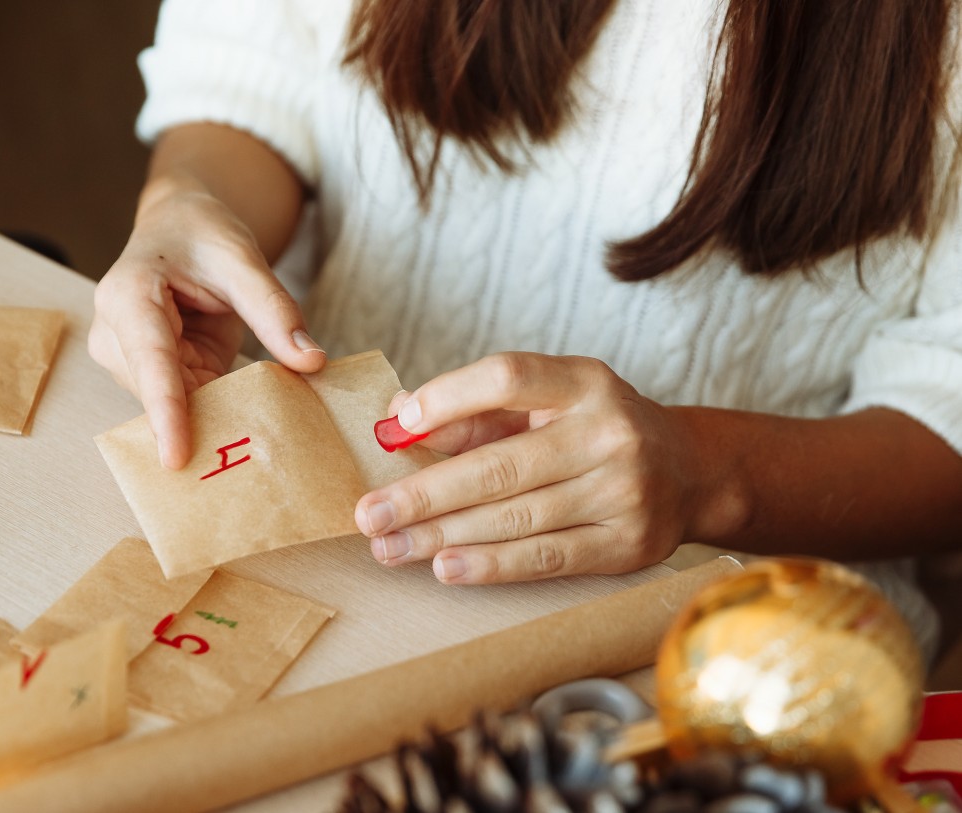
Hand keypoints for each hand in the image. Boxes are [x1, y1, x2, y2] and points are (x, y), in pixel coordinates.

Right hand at [88, 170, 325, 467]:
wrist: (178, 226)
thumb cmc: (201, 234)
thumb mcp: (243, 259)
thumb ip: (275, 310)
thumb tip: (311, 360)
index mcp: (128, 295)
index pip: (150, 361)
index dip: (165, 411)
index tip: (176, 457)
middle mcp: (114, 332)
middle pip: (160, 391)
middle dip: (204, 420)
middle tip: (255, 450)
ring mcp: (127, 358)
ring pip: (174, 404)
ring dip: (213, 414)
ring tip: (256, 425)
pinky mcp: (149, 374)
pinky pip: (185, 403)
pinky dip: (215, 408)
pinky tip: (244, 415)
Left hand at [354, 353, 712, 582]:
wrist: (690, 471)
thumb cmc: (594, 428)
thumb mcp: (547, 401)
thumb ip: (475, 410)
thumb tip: (399, 420)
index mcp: (583, 382)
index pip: (508, 377)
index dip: (448, 398)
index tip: (398, 427)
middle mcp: (607, 432)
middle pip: (500, 465)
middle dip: (423, 494)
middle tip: (368, 513)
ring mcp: (622, 491)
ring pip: (514, 517)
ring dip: (442, 536)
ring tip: (389, 546)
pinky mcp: (626, 544)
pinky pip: (545, 557)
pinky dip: (491, 565)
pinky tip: (446, 567)